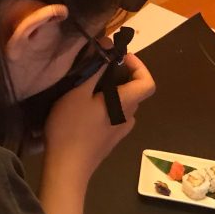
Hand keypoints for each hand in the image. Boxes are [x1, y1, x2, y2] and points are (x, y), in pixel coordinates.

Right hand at [43, 54, 155, 180]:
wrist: (67, 168)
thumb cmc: (71, 128)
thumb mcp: (78, 92)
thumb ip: (95, 68)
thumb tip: (108, 45)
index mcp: (125, 104)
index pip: (148, 82)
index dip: (139, 66)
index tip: (119, 58)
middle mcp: (128, 117)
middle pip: (134, 91)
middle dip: (120, 74)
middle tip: (97, 67)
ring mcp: (120, 131)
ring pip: (123, 104)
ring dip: (111, 91)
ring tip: (87, 87)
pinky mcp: (110, 140)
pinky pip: (114, 116)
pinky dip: (106, 106)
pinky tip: (84, 109)